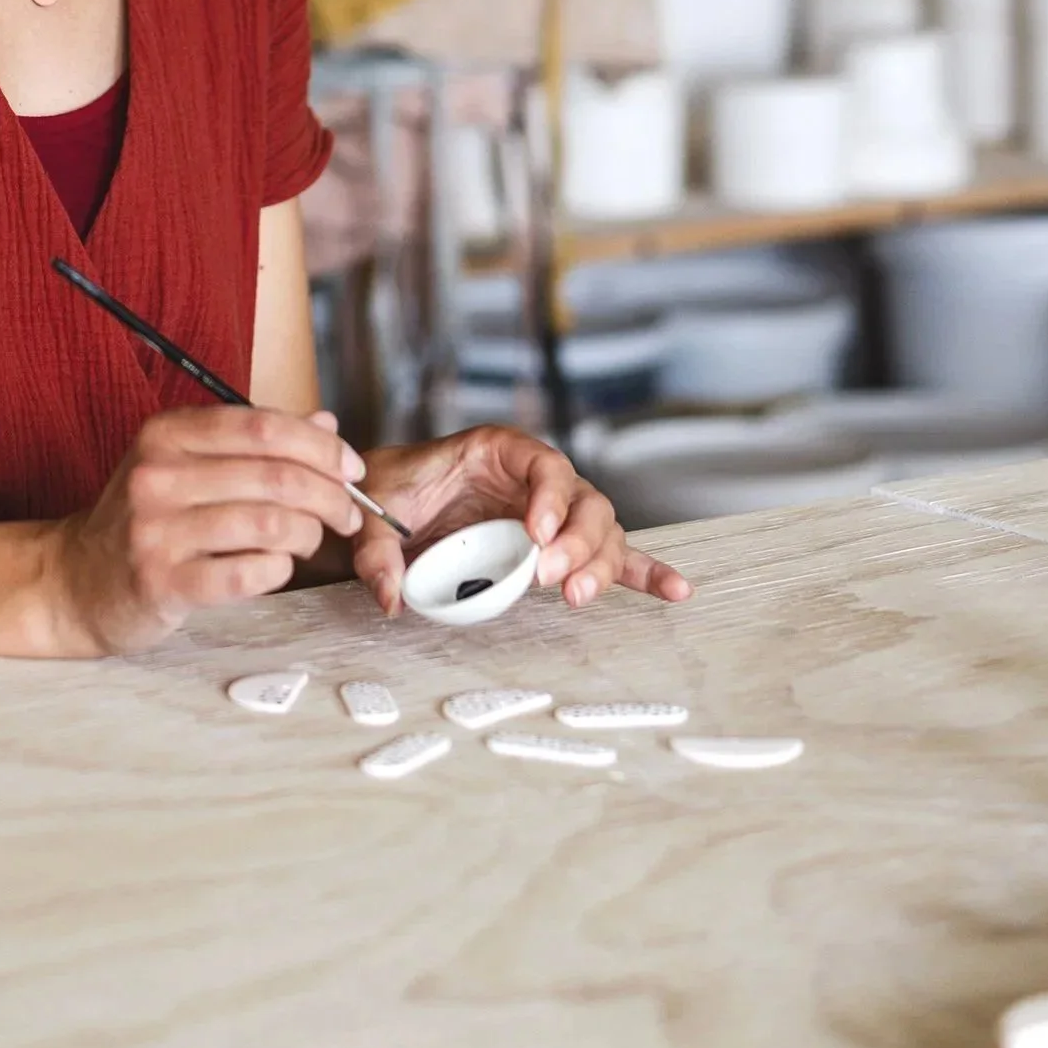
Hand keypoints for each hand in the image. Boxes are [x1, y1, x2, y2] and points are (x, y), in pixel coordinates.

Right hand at [43, 405, 368, 656]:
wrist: (79, 580)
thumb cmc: (147, 518)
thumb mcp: (187, 463)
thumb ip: (254, 442)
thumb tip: (325, 421)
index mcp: (167, 433)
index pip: (264, 426)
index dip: (321, 445)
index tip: (351, 468)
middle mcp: (158, 474)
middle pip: (275, 476)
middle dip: (330, 496)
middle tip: (348, 515)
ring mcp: (156, 530)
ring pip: (268, 525)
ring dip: (307, 535)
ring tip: (309, 542)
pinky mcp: (161, 582)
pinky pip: (246, 573)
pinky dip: (277, 570)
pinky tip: (276, 567)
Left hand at [347, 424, 691, 621]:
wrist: (387, 504)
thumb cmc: (388, 494)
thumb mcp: (372, 513)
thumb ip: (376, 552)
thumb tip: (391, 597)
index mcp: (495, 451)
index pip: (541, 461)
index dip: (549, 496)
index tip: (536, 535)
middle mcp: (532, 479)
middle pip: (583, 499)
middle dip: (577, 540)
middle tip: (550, 578)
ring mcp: (551, 513)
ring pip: (601, 530)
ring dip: (601, 564)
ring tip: (577, 597)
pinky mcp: (558, 546)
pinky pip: (612, 556)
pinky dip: (643, 573)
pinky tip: (674, 590)